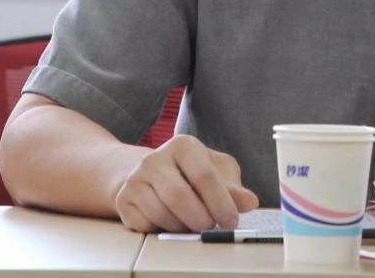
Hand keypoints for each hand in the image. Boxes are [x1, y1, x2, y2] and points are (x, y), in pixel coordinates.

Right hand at [115, 135, 258, 232]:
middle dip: (200, 218)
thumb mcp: (217, 171)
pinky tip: (173, 222)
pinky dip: (162, 230)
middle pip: (179, 196)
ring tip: (195, 223)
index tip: (232, 221)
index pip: (204, 175)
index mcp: (183, 145)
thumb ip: (233, 188)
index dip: (221, 202)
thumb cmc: (191, 171)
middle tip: (212, 227)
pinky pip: (144, 224)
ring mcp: (136, 179)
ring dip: (183, 226)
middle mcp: (155, 158)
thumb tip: (251, 202)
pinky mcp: (123, 199)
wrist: (152, 173)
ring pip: (161, 213)